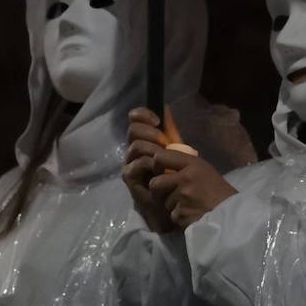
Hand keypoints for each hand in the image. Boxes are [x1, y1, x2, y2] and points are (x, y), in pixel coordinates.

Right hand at [122, 107, 175, 231]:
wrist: (174, 199)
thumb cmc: (174, 174)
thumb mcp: (176, 148)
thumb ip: (170, 129)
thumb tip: (166, 106)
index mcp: (144, 139)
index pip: (135, 119)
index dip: (142, 114)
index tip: (157, 119)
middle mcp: (134, 149)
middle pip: (133, 130)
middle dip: (150, 132)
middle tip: (163, 141)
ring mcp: (130, 162)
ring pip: (136, 145)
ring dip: (153, 148)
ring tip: (164, 156)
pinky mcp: (129, 177)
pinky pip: (137, 163)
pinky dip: (150, 163)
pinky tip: (159, 169)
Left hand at [148, 148, 237, 227]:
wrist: (230, 212)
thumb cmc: (217, 189)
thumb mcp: (204, 169)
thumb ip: (184, 165)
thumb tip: (161, 160)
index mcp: (193, 164)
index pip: (161, 157)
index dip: (157, 164)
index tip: (160, 170)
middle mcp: (185, 178)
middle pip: (155, 183)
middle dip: (158, 189)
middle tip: (168, 192)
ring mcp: (182, 197)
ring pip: (164, 201)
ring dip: (172, 204)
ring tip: (188, 204)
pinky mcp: (181, 214)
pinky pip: (172, 214)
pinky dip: (179, 216)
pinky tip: (192, 214)